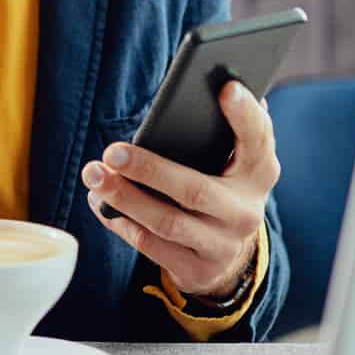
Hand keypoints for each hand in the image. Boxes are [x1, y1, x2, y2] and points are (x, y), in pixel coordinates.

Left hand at [81, 81, 277, 298]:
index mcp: (260, 173)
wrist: (228, 256)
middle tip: (112, 151)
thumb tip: (219, 84)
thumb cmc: (219, 188)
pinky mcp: (197, 271)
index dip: (245, 114)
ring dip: (124, 198)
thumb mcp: (232, 163)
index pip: (259, 139)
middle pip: (195, 190)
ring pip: (166, 222)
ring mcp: (223, 246)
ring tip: (94, 175)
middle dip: (149, 169)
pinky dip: (121, 223)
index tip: (226, 87)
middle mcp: (246, 211)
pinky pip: (151, 246)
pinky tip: (100, 203)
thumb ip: (226, 132)